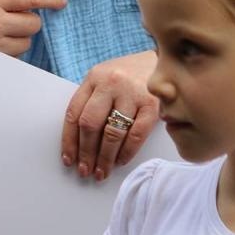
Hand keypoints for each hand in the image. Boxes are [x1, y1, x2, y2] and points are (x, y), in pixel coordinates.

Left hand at [62, 50, 158, 181]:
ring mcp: (132, 93)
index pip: (74, 112)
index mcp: (94, 77)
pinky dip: (127, 152)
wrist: (166, 62)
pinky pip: (136, 135)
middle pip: (90, 124)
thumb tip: (80, 143)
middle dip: (86, 153)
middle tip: (85, 171)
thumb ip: (92, 101)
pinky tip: (120, 161)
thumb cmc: (131, 75)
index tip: (68, 159)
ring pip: (112, 133)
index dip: (68, 140)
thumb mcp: (106, 79)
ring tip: (101, 172)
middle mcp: (110, 83)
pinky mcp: (152, 104)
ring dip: (105, 158)